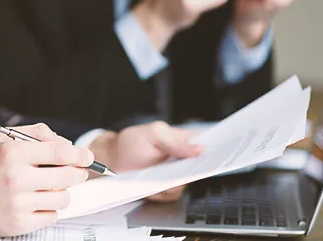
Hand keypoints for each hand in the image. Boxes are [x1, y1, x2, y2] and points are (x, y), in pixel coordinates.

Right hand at [0, 123, 93, 236]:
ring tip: (50, 187)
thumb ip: (40, 133)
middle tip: (77, 171)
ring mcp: (16, 204)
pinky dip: (51, 208)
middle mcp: (15, 179)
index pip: (60, 153)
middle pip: (67, 177)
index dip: (80, 155)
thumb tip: (68, 144)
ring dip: (62, 192)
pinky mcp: (17, 224)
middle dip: (78, 173)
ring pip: (63, 198)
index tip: (88, 157)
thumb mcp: (7, 138)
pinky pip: (52, 216)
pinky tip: (39, 201)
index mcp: (14, 154)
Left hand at [89, 121, 203, 201]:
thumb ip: (176, 142)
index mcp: (181, 139)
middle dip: (189, 172)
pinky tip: (150, 185)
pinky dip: (161, 192)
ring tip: (154, 176)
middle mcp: (180, 158)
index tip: (216, 158)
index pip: (204, 145)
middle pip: (198, 168)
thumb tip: (200, 148)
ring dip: (170, 183)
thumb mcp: (153, 134)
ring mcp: (173, 174)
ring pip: (185, 184)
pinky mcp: (165, 188)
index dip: (213, 152)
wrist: (112, 162)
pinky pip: (172, 194)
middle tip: (173, 170)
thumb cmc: (131, 142)